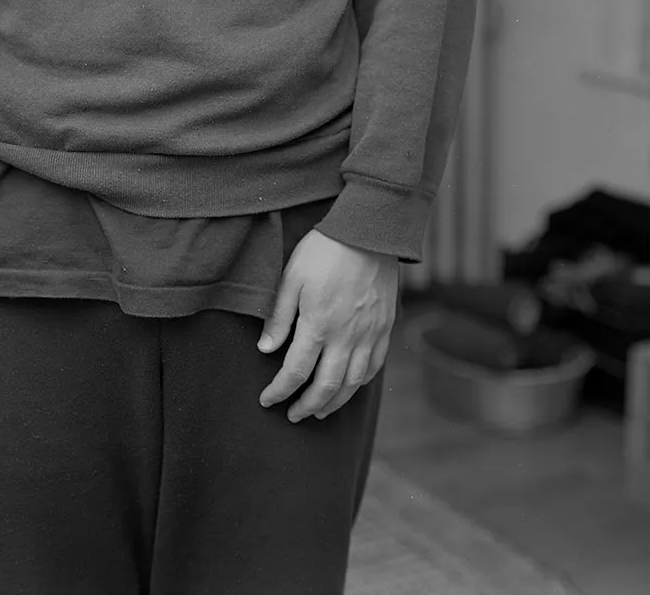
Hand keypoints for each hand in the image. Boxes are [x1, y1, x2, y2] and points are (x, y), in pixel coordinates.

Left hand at [257, 230, 398, 422]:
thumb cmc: (324, 251)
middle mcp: (346, 337)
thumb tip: (265, 350)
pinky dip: (359, 385)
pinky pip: (374, 367)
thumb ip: (279, 317)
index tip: (267, 400)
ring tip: (319, 411)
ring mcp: (369, 335)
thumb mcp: (291, 278)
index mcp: (318, 325)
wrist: (369, 232)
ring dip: (334, 403)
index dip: (279, 391)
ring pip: (353, 384)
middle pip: (326, 387)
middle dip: (306, 407)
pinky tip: (349, 387)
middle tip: (292, 416)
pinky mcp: (384, 328)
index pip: (295, 372)